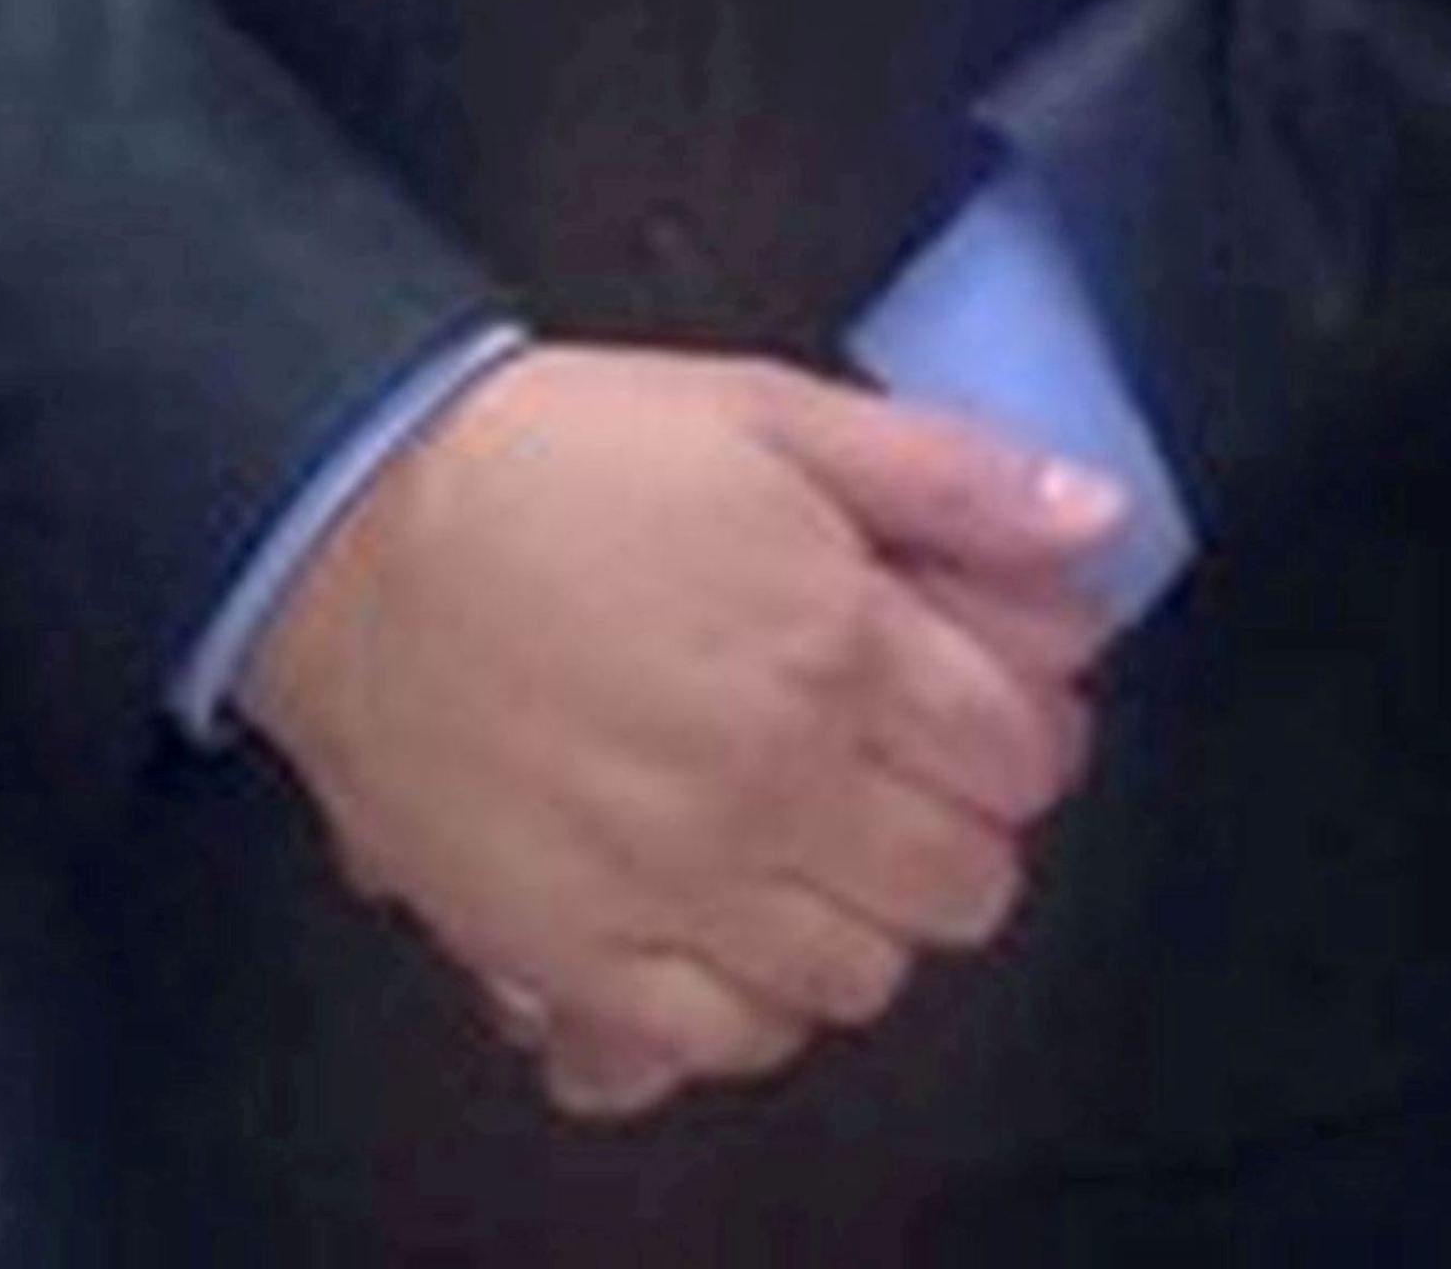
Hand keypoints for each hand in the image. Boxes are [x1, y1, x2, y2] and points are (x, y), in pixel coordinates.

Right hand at [236, 343, 1120, 1120]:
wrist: (357, 531)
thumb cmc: (567, 459)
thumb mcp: (774, 410)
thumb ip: (949, 474)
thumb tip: (1093, 516)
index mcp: (839, 647)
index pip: (1022, 759)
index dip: (1027, 732)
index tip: (991, 705)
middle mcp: (773, 784)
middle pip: (963, 884)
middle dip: (963, 828)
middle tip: (908, 774)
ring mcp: (673, 885)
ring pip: (861, 977)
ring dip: (868, 918)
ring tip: (821, 845)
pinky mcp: (573, 955)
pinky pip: (721, 1040)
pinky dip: (752, 1001)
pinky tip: (735, 924)